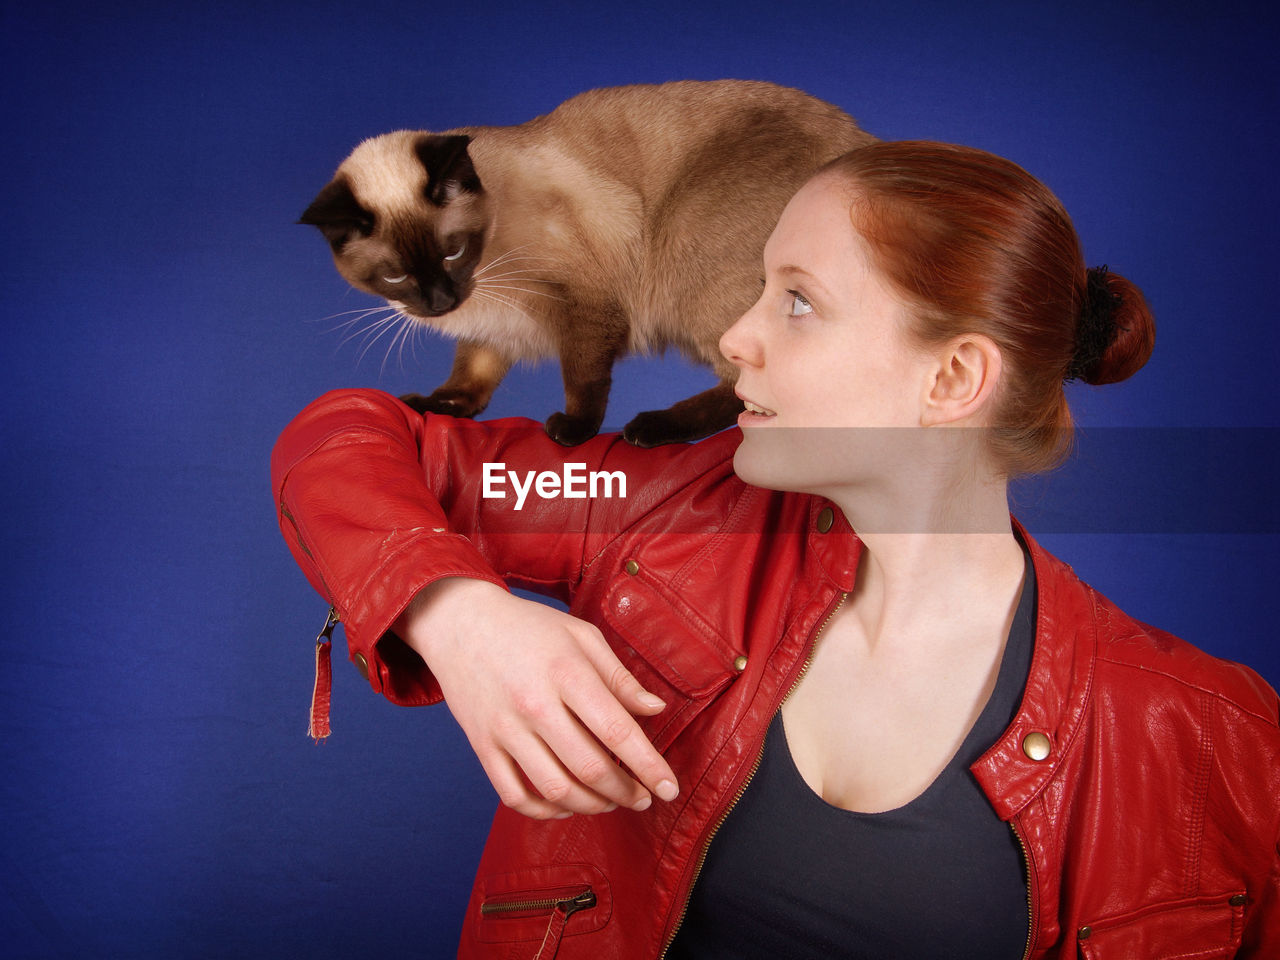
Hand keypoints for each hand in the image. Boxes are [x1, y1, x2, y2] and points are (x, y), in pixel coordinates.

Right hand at [394, 578, 679, 818]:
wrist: (460, 622)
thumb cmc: (528, 627)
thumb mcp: (581, 636)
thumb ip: (619, 677)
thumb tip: (656, 710)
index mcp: (566, 672)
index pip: (617, 731)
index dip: (649, 766)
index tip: (670, 788)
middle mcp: (535, 704)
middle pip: (590, 768)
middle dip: (626, 792)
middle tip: (643, 797)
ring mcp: (505, 729)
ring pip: (555, 789)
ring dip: (592, 805)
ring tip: (610, 802)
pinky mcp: (482, 746)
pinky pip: (515, 796)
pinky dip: (546, 810)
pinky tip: (567, 804)